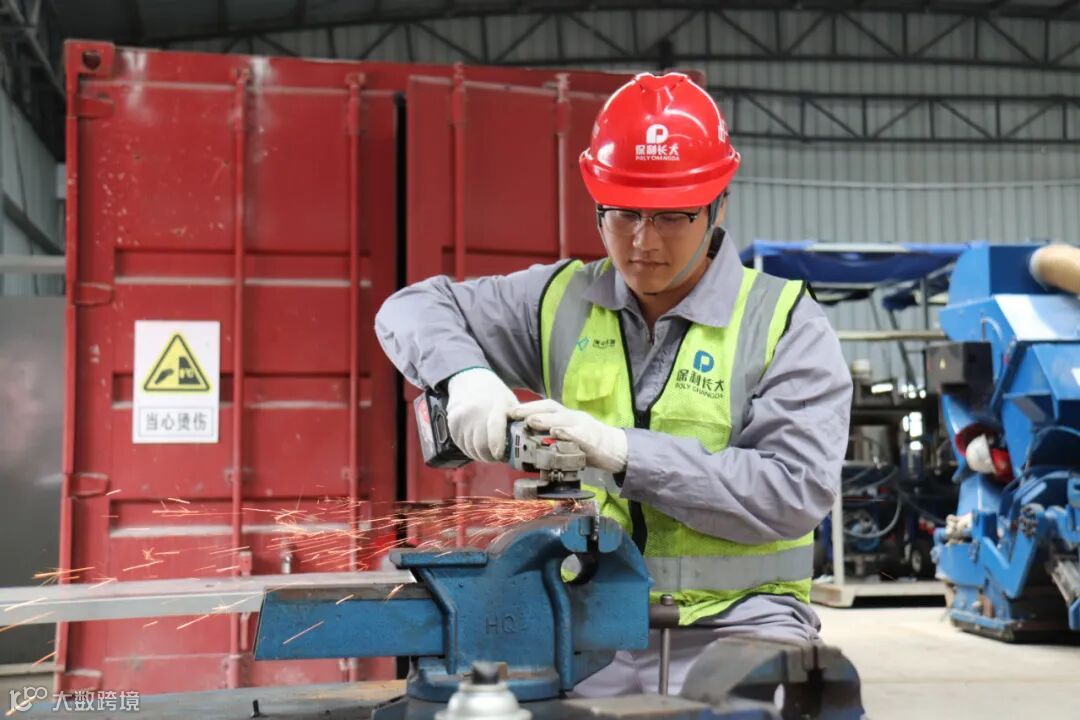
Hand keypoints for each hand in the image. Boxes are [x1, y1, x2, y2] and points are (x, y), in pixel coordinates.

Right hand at [446, 368, 518, 461]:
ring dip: (479, 455)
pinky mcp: (452, 422)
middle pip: (481, 444)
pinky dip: (469, 450)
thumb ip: (517, 421)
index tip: (499, 455)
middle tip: (496, 458)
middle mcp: (476, 411)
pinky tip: (476, 446)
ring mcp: (462, 417)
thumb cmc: (494, 394)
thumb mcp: (510, 402)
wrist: (469, 379)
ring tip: (487, 453)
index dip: (497, 445)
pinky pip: (461, 445)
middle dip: (490, 457)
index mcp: (496, 405)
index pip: (495, 427)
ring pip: (470, 448)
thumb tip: (525, 443)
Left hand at [509, 399, 627, 472]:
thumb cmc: (589, 446)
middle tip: (513, 413)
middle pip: (551, 408)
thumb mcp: (568, 438)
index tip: (510, 410)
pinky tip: (557, 433)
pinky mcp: (593, 438)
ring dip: (545, 419)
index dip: (528, 407)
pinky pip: (579, 433)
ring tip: (530, 421)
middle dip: (531, 409)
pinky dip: (567, 432)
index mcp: (566, 416)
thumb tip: (527, 442)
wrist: (616, 451)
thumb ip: (551, 438)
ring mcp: (584, 425)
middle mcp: (574, 416)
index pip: (546, 407)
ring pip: (563, 418)